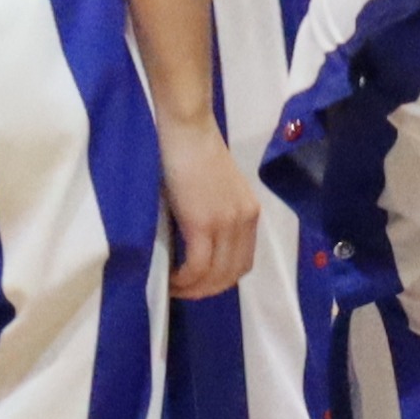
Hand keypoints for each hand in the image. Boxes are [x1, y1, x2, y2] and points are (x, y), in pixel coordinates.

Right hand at [157, 117, 259, 300]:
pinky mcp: (203, 224)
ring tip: (174, 288)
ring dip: (194, 289)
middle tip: (183, 291)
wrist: (186, 127)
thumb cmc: (191, 150)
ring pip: (216, 275)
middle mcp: (245, 221)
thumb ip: (212, 216)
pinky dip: (184, 280)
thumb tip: (193, 244)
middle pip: (232, 274)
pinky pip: (197, 267)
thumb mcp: (212, 190)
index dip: (220, 280)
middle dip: (207, 290)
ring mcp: (226, 223)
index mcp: (249, 213)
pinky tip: (170, 280)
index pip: (242, 262)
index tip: (197, 283)